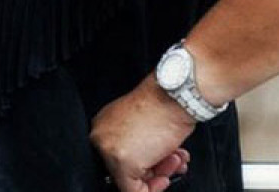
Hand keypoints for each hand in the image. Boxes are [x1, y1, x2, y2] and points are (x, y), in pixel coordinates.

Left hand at [90, 76, 195, 191]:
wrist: (173, 96)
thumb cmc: (164, 104)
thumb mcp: (143, 126)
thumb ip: (138, 145)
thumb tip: (146, 166)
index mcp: (104, 126)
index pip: (117, 158)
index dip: (143, 164)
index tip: (157, 166)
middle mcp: (101, 137)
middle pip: (124, 170)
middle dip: (154, 171)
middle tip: (172, 164)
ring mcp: (109, 150)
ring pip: (130, 181)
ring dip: (161, 175)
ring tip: (177, 159)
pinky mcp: (123, 162)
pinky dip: (154, 189)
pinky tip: (170, 170)